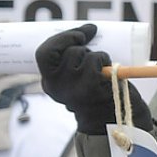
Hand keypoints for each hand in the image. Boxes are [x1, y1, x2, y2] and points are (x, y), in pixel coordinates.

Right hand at [36, 24, 150, 134]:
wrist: (112, 123)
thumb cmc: (97, 97)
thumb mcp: (76, 83)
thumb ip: (72, 66)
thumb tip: (85, 34)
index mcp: (50, 82)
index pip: (44, 52)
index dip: (62, 38)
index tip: (80, 34)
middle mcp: (56, 84)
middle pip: (65, 50)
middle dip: (82, 44)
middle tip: (94, 51)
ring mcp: (71, 85)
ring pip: (81, 52)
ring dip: (97, 54)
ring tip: (103, 67)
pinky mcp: (89, 85)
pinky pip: (95, 59)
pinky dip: (104, 59)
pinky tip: (109, 69)